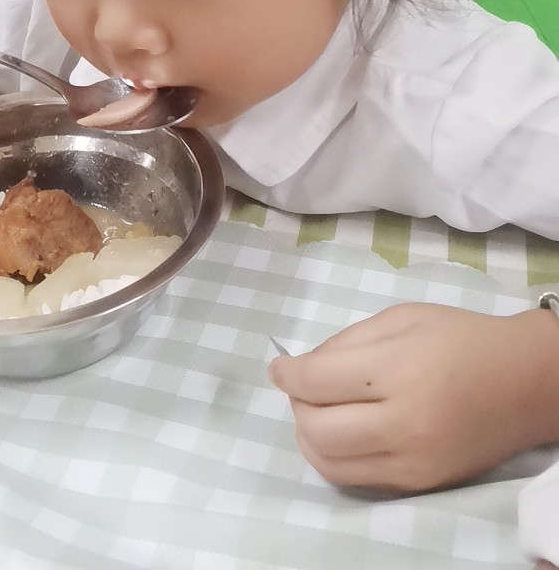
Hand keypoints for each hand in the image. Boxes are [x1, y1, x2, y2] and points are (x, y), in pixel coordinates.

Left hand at [269, 303, 558, 492]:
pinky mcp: (420, 484)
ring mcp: (412, 460)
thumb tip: (303, 367)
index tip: (278, 368)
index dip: (287, 375)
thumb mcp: (401, 318)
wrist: (523, 382)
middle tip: (300, 389)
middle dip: (296, 406)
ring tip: (317, 412)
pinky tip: (342, 433)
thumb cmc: (460, 339)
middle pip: (316, 428)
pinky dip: (335, 458)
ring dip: (309, 436)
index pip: (317, 382)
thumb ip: (347, 341)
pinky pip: (357, 479)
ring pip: (329, 463)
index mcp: (398, 369)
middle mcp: (404, 422)